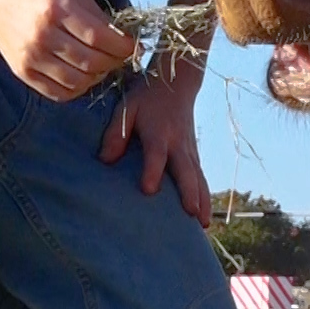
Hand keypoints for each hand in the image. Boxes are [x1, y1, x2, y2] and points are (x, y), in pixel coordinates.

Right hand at [0, 0, 137, 101]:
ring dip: (98, 77)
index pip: (100, 37)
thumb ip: (95, 14)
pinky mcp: (22, 72)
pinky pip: (58, 92)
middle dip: (114, 62)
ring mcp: (31, 56)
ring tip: (102, 66)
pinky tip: (83, 76)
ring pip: (78, 81)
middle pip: (92, 61)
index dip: (123, 46)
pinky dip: (77, 89)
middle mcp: (43, 34)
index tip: (133, 46)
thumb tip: (121, 37)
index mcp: (57, 8)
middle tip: (120, 57)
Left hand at [98, 72, 210, 226]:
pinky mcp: (194, 154)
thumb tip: (105, 161)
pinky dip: (205, 196)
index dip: (152, 171)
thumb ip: (115, 133)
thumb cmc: (147, 97)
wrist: (178, 83)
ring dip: (202, 200)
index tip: (149, 190)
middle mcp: (178, 143)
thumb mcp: (126, 108)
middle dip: (189, 192)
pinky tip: (204, 216)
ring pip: (198, 177)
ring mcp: (189, 150)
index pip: (156, 154)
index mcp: (158, 132)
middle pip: (186, 170)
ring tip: (203, 225)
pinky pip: (201, 178)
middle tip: (190, 215)